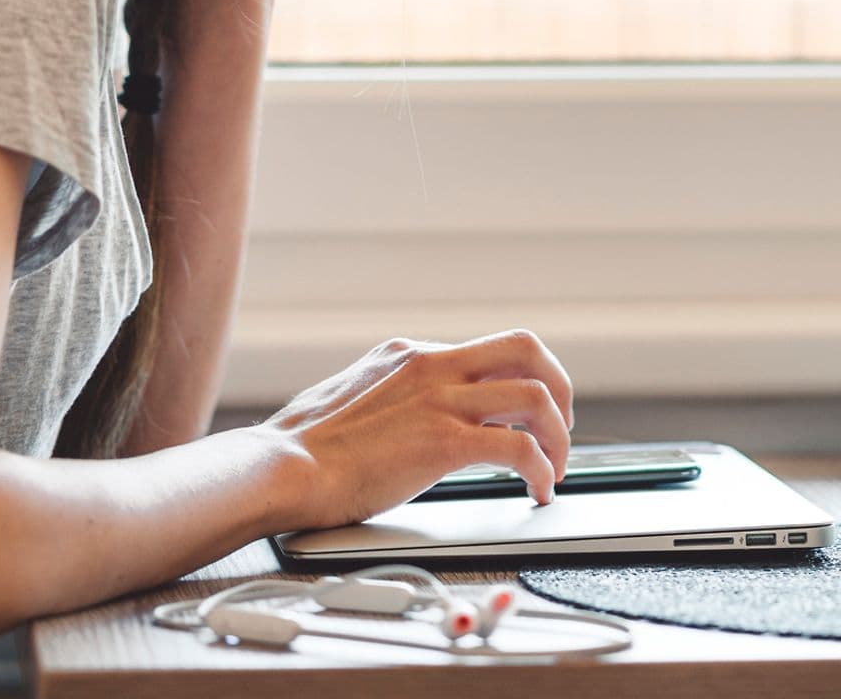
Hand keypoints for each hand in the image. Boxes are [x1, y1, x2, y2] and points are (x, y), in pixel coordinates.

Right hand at [254, 329, 574, 525]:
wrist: (280, 468)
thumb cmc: (303, 448)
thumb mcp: (356, 397)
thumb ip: (395, 398)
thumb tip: (415, 418)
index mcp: (411, 354)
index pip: (489, 350)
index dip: (521, 381)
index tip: (529, 413)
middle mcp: (432, 365)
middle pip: (526, 349)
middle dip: (558, 386)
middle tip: (560, 427)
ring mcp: (440, 400)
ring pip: (534, 395)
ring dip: (557, 436)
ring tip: (555, 469)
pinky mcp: (442, 442)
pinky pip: (518, 448)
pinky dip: (540, 469)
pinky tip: (537, 491)